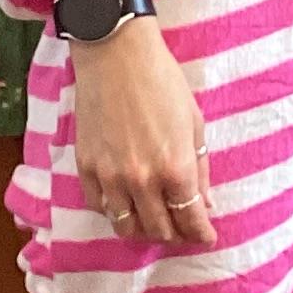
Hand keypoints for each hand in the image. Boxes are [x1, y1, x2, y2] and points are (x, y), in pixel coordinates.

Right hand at [68, 21, 214, 248]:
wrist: (116, 55)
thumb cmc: (162, 81)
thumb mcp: (194, 122)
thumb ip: (200, 167)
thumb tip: (206, 203)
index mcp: (175, 168)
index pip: (191, 219)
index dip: (201, 234)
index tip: (206, 237)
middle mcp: (142, 180)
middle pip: (159, 229)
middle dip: (175, 235)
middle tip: (181, 229)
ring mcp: (110, 176)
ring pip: (126, 227)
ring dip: (143, 230)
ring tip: (153, 222)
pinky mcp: (85, 167)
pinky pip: (99, 207)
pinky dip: (114, 212)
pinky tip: (125, 204)